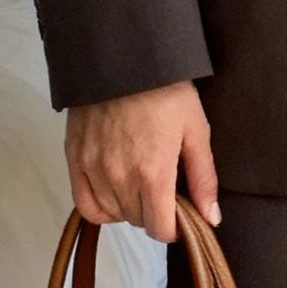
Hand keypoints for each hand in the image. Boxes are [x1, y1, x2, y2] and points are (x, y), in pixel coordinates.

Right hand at [64, 82, 219, 244]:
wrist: (125, 58)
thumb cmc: (165, 91)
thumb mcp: (196, 131)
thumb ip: (203, 179)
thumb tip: (211, 218)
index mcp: (153, 173)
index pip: (159, 229)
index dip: (172, 228)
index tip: (178, 215)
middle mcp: (119, 177)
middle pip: (137, 221)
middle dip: (153, 212)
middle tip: (161, 189)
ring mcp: (94, 168)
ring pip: (112, 214)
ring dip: (128, 208)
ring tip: (139, 185)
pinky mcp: (75, 157)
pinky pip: (84, 203)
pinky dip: (99, 205)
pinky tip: (113, 191)